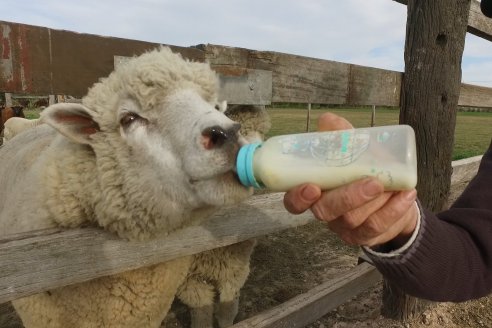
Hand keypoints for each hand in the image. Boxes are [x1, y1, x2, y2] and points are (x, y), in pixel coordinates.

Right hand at [283, 113, 417, 247]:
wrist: (394, 194)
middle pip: (325, 211)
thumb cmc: (365, 168)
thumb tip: (328, 121)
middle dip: (348, 197)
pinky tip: (407, 194)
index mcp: (315, 190)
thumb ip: (341, 136)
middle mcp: (326, 210)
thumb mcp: (355, 149)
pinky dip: (394, 210)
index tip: (312, 187)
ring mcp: (345, 226)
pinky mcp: (366, 236)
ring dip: (376, 201)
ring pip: (353, 219)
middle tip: (373, 182)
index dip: (298, 197)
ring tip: (394, 184)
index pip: (294, 202)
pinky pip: (377, 227)